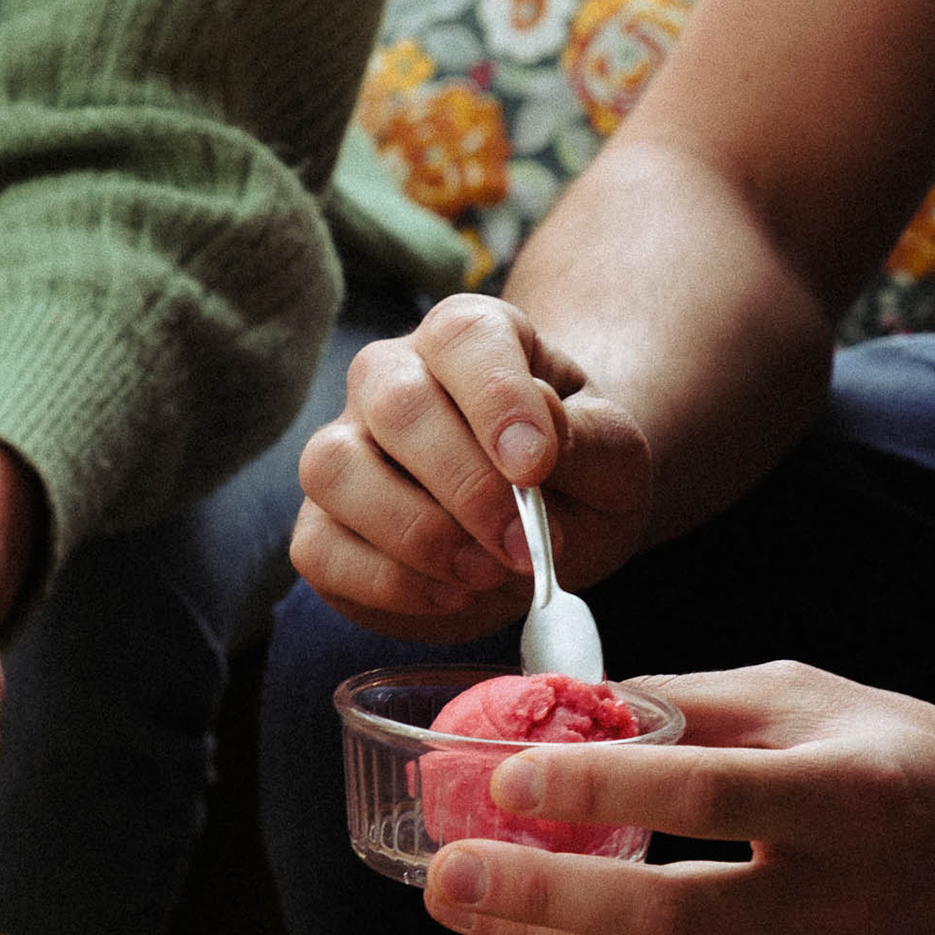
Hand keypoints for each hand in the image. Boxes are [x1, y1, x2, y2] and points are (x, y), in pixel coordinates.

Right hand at [291, 295, 651, 640]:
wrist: (542, 533)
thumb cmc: (575, 477)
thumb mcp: (614, 458)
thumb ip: (589, 439)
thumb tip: (538, 431)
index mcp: (468, 339)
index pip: (465, 337)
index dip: (497, 399)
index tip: (536, 468)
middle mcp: (388, 378)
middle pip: (396, 403)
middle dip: (463, 485)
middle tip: (520, 546)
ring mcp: (343, 451)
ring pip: (334, 469)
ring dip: (415, 533)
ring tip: (484, 574)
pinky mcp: (320, 528)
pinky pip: (320, 549)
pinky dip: (385, 583)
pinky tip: (448, 597)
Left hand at [421, 662, 934, 934]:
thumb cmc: (914, 772)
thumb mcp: (824, 705)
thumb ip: (699, 705)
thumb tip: (575, 704)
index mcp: (853, 797)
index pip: (709, 793)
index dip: (601, 785)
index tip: (506, 776)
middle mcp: (836, 899)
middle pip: (665, 914)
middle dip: (539, 897)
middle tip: (447, 873)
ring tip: (460, 901)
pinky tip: (532, 928)